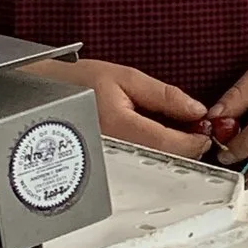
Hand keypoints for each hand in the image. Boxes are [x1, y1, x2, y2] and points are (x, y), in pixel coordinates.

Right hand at [35, 59, 211, 159]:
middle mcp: (111, 151)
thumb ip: (164, 96)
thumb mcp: (126, 78)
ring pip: (152, 166)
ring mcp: (105, 165)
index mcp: (118, 126)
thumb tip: (196, 110)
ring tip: (174, 130)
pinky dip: (155, 154)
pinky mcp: (103, 169)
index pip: (170, 145)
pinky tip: (155, 139)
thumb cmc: (78, 83)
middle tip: (194, 128)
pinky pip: (137, 166)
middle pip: (164, 160)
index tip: (206, 130)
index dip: (195, 140)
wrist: (41, 95)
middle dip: (186, 146)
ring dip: (172, 151)